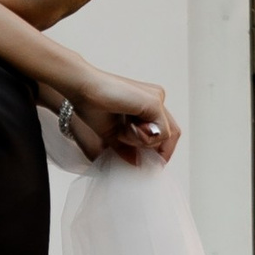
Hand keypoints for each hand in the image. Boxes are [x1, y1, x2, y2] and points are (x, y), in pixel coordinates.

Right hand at [52, 70, 177, 166]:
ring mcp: (156, 99)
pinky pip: (161, 132)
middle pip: (172, 133)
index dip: (159, 150)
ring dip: (144, 143)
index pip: (165, 131)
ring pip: (167, 135)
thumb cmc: (92, 106)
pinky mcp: (154, 102)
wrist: (82, 90)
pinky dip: (143, 138)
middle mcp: (155, 99)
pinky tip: (126, 128)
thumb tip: (137, 164)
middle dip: (157, 151)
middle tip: (139, 157)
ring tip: (123, 132)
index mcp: (147, 104)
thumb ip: (127, 148)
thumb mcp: (113, 134)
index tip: (145, 162)